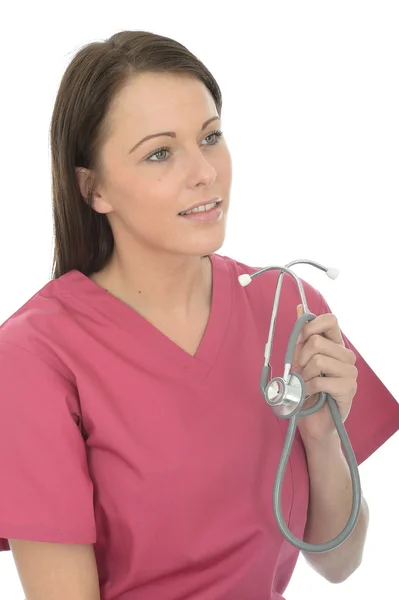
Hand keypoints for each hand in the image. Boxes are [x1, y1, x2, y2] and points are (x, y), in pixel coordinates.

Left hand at [292, 304, 357, 442]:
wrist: (314, 420)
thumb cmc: (306, 389)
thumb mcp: (299, 360)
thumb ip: (302, 336)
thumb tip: (300, 308)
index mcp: (336, 345)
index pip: (330, 320)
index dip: (310, 326)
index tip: (299, 340)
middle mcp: (346, 356)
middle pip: (317, 341)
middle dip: (300, 358)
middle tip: (300, 372)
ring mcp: (350, 372)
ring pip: (317, 360)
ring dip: (303, 375)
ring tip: (305, 384)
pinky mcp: (348, 389)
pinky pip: (320, 380)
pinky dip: (307, 388)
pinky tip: (308, 394)